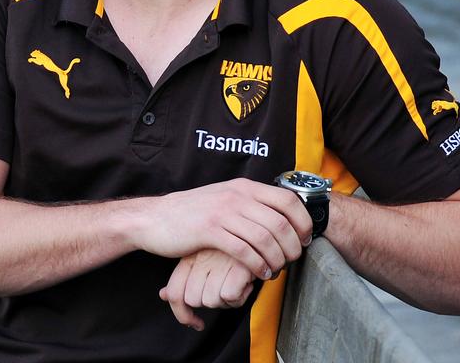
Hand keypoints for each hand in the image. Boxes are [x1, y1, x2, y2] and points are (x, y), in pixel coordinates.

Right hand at [131, 178, 310, 279]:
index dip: (303, 222)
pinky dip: (257, 265)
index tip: (304, 240)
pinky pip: (244, 251)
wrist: (154, 218)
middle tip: (290, 260)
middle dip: (292, 247)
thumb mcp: (223, 197)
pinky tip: (259, 273)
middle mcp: (236, 196)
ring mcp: (222, 213)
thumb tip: (280, 216)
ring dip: (277, 260)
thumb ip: (249, 203)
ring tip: (275, 269)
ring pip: (265, 239)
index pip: (288, 200)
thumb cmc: (191, 213)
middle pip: (281, 223)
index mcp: (243, 187)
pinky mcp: (209, 232)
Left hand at [159, 250, 255, 330]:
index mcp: (189, 258)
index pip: (175, 294)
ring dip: (227, 301)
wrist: (258, 235)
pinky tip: (246, 283)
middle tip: (225, 289)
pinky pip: (229, 297)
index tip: (196, 323)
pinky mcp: (236, 266)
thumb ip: (183, 279)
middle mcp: (200, 259)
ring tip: (236, 284)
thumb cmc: (231, 252)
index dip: (182, 315)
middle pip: (194, 300)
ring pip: (211, 301)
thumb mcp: (204, 261)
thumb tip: (163, 295)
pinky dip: (241, 296)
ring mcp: (217, 262)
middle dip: (211, 302)